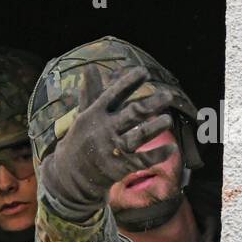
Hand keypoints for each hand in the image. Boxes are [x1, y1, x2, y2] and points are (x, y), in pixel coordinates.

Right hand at [38, 66, 178, 217]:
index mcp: (94, 114)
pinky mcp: (120, 167)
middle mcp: (104, 130)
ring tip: (168, 119)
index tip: (144, 72)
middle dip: (151, 104)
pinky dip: (158, 155)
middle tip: (168, 96)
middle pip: (132, 114)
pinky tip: (172, 149)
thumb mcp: (83, 114)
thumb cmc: (80, 139)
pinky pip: (143, 160)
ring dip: (155, 128)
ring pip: (139, 136)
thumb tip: (90, 66)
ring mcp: (112, 149)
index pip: (113, 95)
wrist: (69, 175)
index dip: (128, 83)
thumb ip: (91, 91)